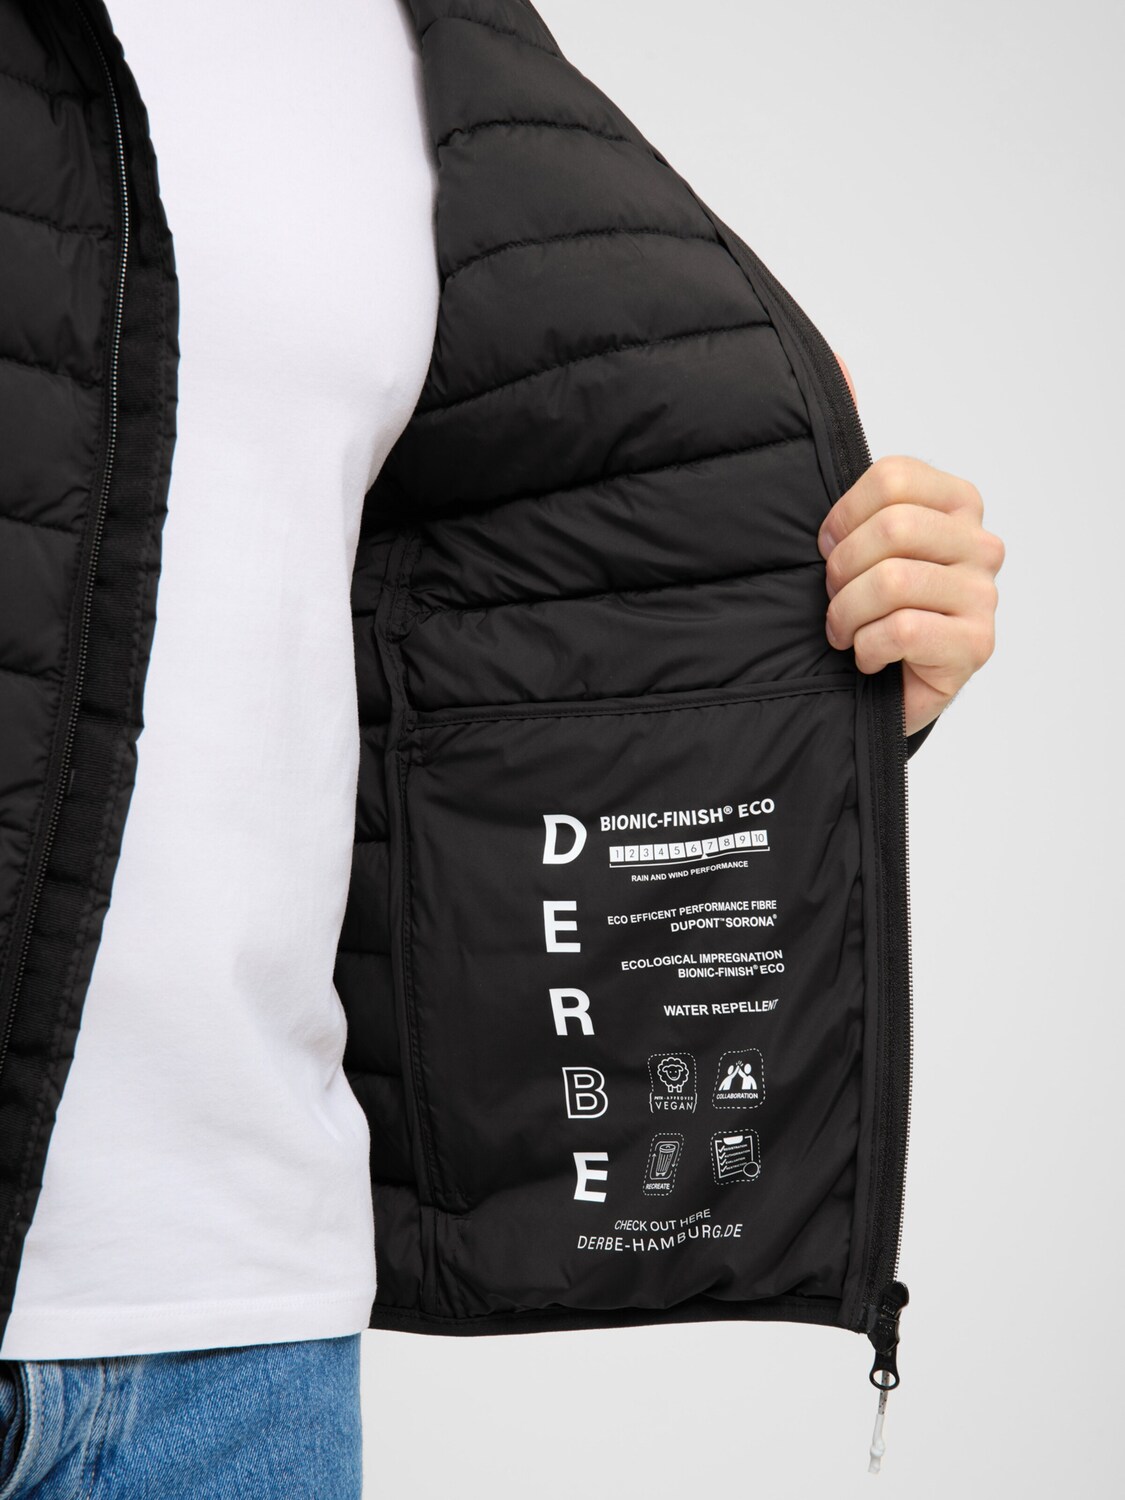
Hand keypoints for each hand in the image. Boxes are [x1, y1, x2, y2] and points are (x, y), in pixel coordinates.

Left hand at [817, 355, 1005, 737]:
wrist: (868, 685)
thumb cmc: (857, 602)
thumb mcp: (844, 527)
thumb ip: (842, 448)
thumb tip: (836, 362)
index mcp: (955, 501)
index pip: (894, 478)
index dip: (841, 516)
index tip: (824, 548)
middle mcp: (979, 543)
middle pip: (892, 530)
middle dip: (840, 572)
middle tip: (832, 597)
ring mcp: (983, 595)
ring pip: (892, 582)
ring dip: (846, 615)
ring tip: (843, 631)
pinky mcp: (976, 646)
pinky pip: (905, 630)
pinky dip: (867, 648)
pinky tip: (867, 657)